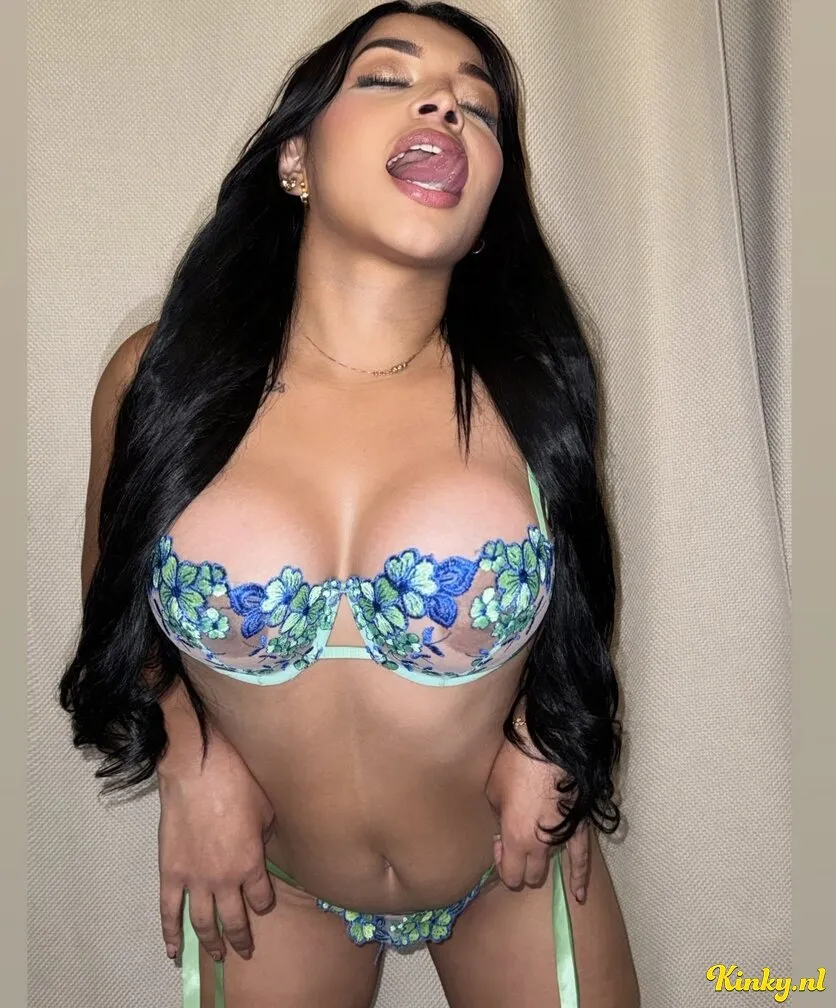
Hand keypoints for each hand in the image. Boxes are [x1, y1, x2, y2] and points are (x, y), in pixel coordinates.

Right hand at [157, 736, 276, 962]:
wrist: (197, 770)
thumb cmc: (237, 782)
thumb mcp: (265, 808)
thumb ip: (263, 836)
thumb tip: (259, 846)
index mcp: (251, 864)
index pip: (261, 898)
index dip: (264, 903)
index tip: (263, 903)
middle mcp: (224, 880)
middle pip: (234, 919)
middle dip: (241, 937)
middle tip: (244, 951)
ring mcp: (194, 879)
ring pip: (203, 923)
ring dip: (210, 942)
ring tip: (217, 955)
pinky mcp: (170, 873)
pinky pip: (169, 911)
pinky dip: (170, 933)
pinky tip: (173, 951)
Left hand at [486, 731, 590, 901]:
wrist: (550, 742)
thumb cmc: (515, 762)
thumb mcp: (493, 790)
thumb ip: (499, 816)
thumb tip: (505, 824)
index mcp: (516, 838)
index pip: (510, 874)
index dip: (503, 864)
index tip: (499, 844)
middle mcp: (541, 846)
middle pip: (532, 874)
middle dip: (522, 867)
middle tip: (515, 845)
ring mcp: (563, 838)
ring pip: (552, 866)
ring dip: (542, 862)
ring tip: (536, 864)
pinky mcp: (580, 826)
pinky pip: (582, 857)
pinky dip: (579, 876)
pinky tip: (578, 895)